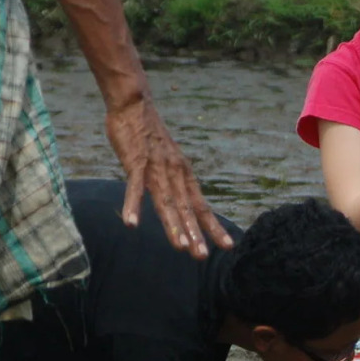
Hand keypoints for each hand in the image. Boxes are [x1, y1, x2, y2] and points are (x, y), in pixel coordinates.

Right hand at [105, 95, 231, 256]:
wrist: (134, 104)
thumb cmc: (149, 135)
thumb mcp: (167, 161)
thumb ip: (171, 183)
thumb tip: (178, 204)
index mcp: (183, 175)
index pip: (201, 205)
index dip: (214, 226)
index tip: (227, 246)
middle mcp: (175, 173)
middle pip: (187, 208)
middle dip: (195, 234)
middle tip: (202, 257)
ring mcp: (156, 168)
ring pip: (166, 201)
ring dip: (173, 225)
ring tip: (181, 248)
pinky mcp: (135, 161)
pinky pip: (134, 187)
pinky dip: (133, 205)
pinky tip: (131, 224)